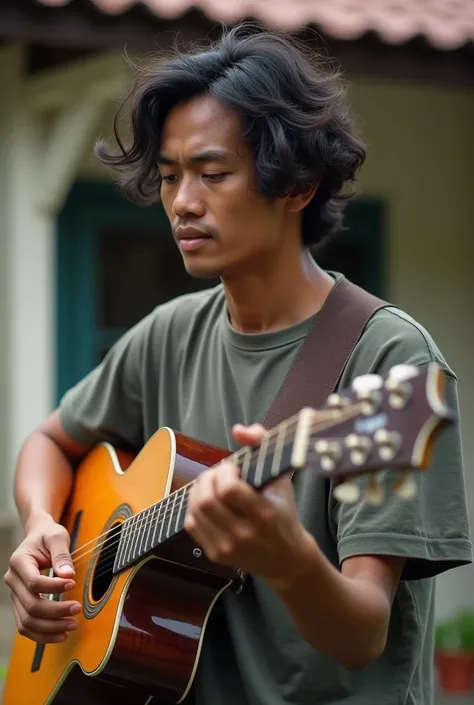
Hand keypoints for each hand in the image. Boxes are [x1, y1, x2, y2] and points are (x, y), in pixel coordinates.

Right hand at [4, 512, 81, 643]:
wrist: (38, 537)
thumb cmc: (47, 536)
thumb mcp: (57, 536)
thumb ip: (61, 554)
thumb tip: (68, 575)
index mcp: (19, 562)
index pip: (34, 583)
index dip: (54, 587)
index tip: (73, 585)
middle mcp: (12, 580)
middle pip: (31, 605)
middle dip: (56, 611)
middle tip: (77, 609)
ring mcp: (15, 595)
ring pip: (27, 621)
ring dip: (50, 628)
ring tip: (71, 625)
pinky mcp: (20, 604)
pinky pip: (26, 626)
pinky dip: (42, 635)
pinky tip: (60, 634)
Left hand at [184, 423, 308, 586]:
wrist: (287, 558)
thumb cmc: (284, 512)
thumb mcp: (281, 477)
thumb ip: (262, 445)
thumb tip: (238, 430)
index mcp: (264, 514)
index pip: (228, 490)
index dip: (224, 472)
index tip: (233, 468)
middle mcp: (244, 534)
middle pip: (207, 501)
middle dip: (207, 478)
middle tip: (218, 473)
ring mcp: (228, 547)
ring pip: (196, 512)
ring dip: (199, 490)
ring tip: (211, 483)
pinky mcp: (216, 555)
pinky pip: (192, 525)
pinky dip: (194, 507)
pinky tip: (208, 501)